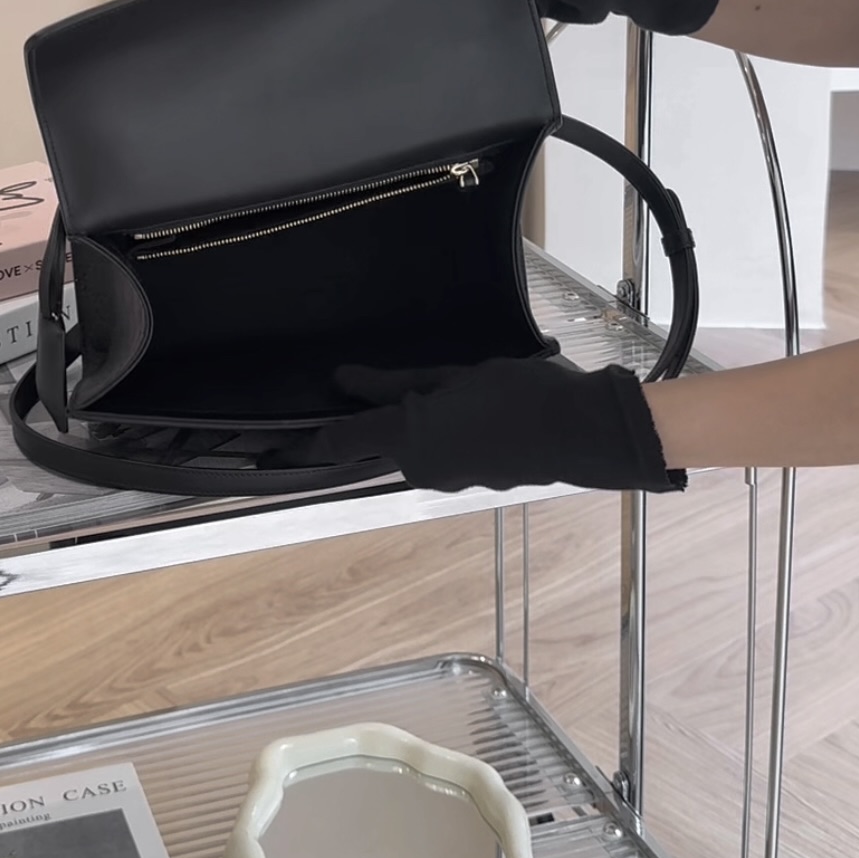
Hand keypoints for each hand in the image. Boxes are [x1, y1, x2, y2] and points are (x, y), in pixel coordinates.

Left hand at [275, 358, 686, 493]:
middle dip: (385, 417)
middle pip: (385, 442)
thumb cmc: (516, 393)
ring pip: (419, 446)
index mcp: (409, 438)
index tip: (275, 446)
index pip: (343, 442)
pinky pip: (449, 453)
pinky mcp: (476, 480)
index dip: (309, 441)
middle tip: (390, 384)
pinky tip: (480, 408)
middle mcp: (421, 467)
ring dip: (425, 423)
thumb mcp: (451, 377)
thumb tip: (344, 380)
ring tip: (458, 386)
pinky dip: (453, 432)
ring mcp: (449, 478)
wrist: (583, 431)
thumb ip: (394, 385)